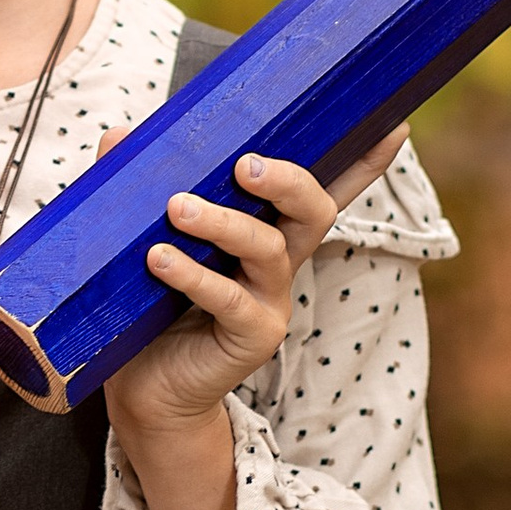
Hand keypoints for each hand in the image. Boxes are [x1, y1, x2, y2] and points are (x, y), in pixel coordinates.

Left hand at [101, 129, 404, 436]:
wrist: (143, 385)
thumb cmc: (149, 303)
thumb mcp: (143, 237)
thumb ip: (137, 189)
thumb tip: (116, 136)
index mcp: (266, 228)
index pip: (322, 187)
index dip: (362, 162)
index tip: (394, 124)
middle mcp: (280, 260)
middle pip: (314, 209)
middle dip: (288, 179)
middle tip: (244, 163)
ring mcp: (271, 299)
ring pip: (268, 247)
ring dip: (224, 222)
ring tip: (178, 208)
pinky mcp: (253, 335)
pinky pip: (229, 299)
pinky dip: (193, 275)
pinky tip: (159, 260)